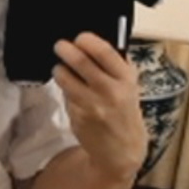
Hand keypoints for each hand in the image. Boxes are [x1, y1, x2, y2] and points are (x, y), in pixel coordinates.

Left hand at [52, 33, 146, 181]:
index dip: (88, 40)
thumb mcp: (129, 87)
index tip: (80, 37)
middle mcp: (110, 92)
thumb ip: (113, 66)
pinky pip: (65, 96)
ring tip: (61, 69)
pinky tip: (72, 93)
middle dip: (66, 50)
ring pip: (65, 78)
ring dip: (59, 70)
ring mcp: (92, 106)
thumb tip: (90, 44)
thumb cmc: (125, 112)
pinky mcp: (77, 117)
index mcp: (126, 79)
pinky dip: (65, 91)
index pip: (104, 52)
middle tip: (60, 46)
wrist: (121, 150)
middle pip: (80, 62)